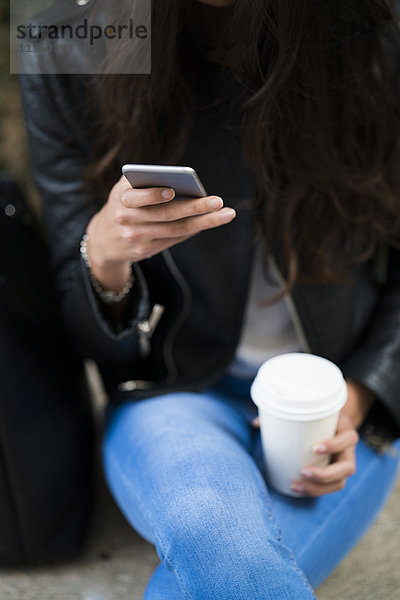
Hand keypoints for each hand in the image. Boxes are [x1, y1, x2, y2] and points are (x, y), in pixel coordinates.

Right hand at [86, 175, 235, 291]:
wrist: (103, 239)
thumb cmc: (123, 204)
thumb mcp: (125, 190)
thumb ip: (146, 183)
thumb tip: (185, 185)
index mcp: (121, 200)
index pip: (138, 198)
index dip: (154, 195)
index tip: (173, 191)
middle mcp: (127, 220)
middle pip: (166, 215)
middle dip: (194, 208)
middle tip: (218, 201)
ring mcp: (137, 239)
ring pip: (175, 229)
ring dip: (204, 222)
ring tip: (226, 214)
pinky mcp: (145, 251)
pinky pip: (174, 239)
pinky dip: (193, 229)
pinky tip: (210, 221)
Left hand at [251, 379, 375, 496]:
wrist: (336, 423)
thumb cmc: (321, 416)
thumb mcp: (312, 411)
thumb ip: (286, 414)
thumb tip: (256, 422)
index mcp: (346, 431)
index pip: (347, 439)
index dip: (334, 445)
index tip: (315, 447)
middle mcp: (349, 451)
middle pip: (346, 468)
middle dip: (325, 474)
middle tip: (303, 471)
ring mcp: (344, 465)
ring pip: (339, 483)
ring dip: (318, 488)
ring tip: (295, 485)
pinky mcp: (336, 475)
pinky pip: (329, 487)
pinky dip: (314, 491)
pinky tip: (298, 489)